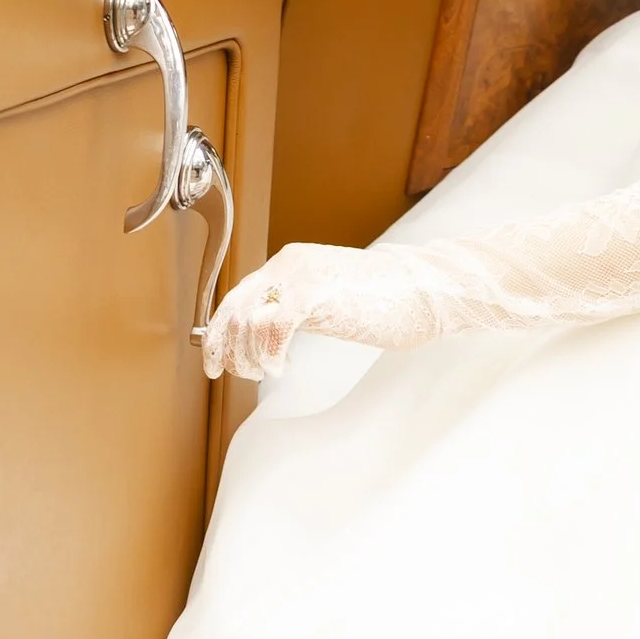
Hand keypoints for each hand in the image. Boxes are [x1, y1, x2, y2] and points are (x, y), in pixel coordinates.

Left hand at [199, 242, 441, 383]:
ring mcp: (299, 278)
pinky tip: (281, 367)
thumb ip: (297, 308)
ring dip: (249, 356)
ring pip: (246, 322)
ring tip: (266, 371)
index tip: (216, 360)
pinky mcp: (313, 295)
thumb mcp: (330, 301)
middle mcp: (288, 265)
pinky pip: (271, 330)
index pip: (238, 296)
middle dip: (225, 348)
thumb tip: (268, 334)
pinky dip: (268, 355)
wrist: (423, 289)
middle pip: (233, 309)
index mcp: (291, 264)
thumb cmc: (386, 300)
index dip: (220, 332)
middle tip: (232, 374)